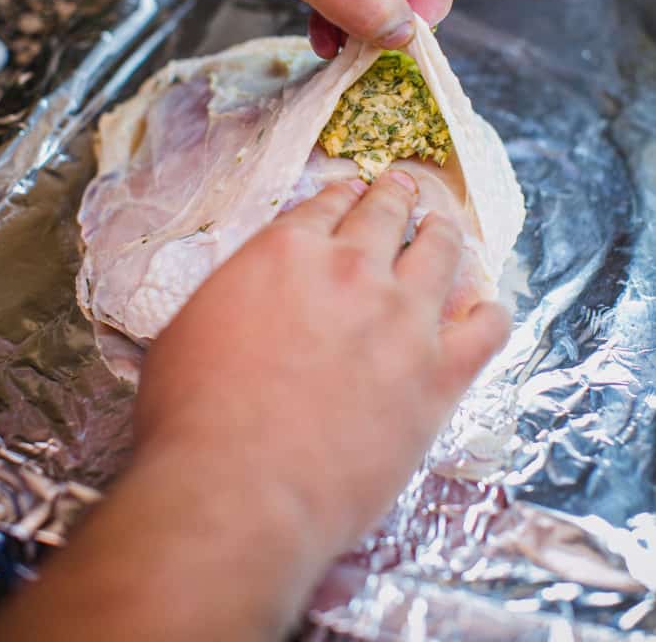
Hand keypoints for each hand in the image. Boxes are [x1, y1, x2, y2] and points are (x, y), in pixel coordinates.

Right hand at [134, 170, 510, 634]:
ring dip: (443, 234)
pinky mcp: (440, 375)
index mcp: (287, 252)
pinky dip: (489, 314)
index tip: (354, 191)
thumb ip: (233, 295)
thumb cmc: (194, 417)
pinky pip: (485, 330)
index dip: (343, 195)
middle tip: (404, 188)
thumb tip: (248, 294)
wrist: (239, 491)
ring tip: (445, 228)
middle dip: (395, 196)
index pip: (327, 205)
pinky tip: (488, 309)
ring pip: (440, 254)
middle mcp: (353, 270)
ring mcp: (403, 320)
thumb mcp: (190, 329)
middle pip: (385, 216)